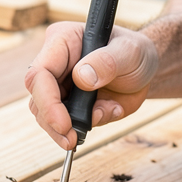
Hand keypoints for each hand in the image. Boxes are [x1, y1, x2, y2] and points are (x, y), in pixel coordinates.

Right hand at [25, 22, 159, 150]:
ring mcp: (60, 85)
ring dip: (71, 127)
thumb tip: (82, 77)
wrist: (144, 69)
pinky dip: (87, 126)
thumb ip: (107, 62)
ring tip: (105, 113)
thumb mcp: (129, 52)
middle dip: (53, 123)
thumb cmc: (135, 52)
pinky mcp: (68, 104)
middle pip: (37, 98)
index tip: (64, 124)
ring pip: (45, 115)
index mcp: (62, 41)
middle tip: (73, 139)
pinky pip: (67, 124)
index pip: (39, 73)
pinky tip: (109, 111)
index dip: (47, 102)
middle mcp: (55, 63)